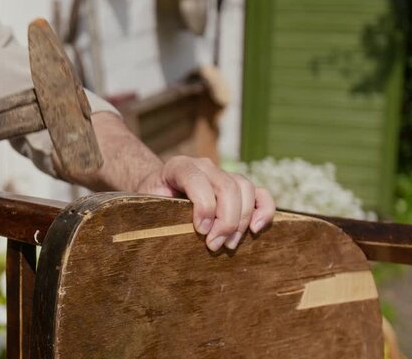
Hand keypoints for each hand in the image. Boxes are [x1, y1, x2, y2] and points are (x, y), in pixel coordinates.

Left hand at [136, 156, 274, 251]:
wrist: (159, 188)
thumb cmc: (152, 200)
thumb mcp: (147, 204)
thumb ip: (158, 212)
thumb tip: (172, 235)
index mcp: (179, 166)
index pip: (197, 179)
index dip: (204, 206)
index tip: (201, 230)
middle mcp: (205, 166)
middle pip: (227, 187)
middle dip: (225, 220)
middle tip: (214, 245)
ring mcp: (223, 174)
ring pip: (245, 189)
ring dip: (241, 220)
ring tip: (228, 244)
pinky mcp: (238, 187)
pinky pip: (260, 194)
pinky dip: (264, 210)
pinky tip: (255, 229)